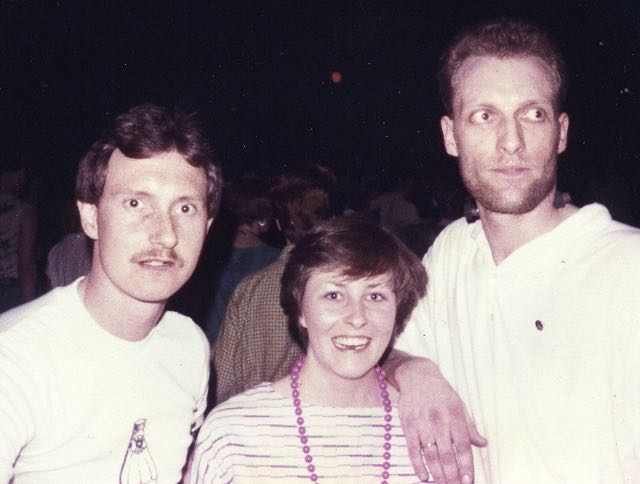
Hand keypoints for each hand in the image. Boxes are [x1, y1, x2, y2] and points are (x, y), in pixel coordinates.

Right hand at [396, 358, 486, 482]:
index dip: (465, 466)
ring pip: (430, 454)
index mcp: (455, 416)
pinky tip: (423, 476)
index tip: (468, 481)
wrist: (417, 375)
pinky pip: (413, 449)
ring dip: (437, 473)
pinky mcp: (408, 424)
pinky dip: (418, 464)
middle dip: (452, 475)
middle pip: (446, 454)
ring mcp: (422, 423)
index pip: (462, 446)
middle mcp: (439, 420)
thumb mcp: (459, 405)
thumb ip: (469, 426)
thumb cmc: (441, 392)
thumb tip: (483, 443)